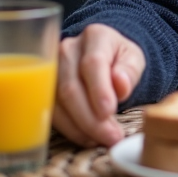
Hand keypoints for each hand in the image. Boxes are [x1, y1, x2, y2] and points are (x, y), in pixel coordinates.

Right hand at [53, 23, 144, 147]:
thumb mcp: (134, 59)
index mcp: (95, 36)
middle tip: (111, 137)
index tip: (109, 112)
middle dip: (90, 117)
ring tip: (100, 140)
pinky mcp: (43, 88)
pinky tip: (86, 138)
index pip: (93, 63)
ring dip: (79, 126)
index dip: (99, 90)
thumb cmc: (119, 58)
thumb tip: (120, 84)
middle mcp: (67, 49)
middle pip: (71, 86)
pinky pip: (51, 111)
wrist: (104, 55)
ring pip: (57, 102)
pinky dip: (68, 128)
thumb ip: (130, 70)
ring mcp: (51, 68)